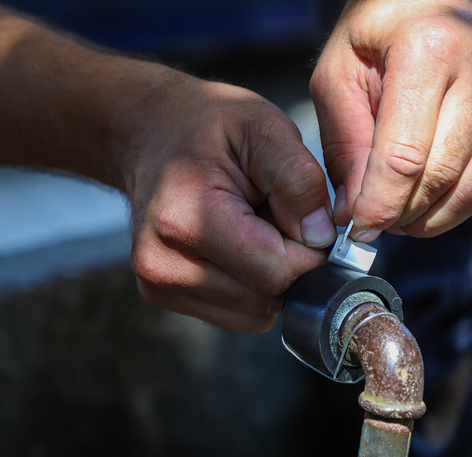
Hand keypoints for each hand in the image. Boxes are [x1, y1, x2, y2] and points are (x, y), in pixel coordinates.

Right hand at [122, 74, 335, 332]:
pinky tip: (239, 245)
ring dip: (273, 278)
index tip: (308, 217)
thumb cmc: (208, 125)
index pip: (276, 272)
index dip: (310, 250)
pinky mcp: (163, 296)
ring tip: (255, 227)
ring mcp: (159, 285)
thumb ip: (298, 179)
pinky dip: (253, 287)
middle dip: (292, 264)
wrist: (150, 132)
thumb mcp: (262, 126)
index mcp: (184, 218)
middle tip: (279, 217)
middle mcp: (163, 263)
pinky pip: (238, 315)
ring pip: (256, 315)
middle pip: (267, 299)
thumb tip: (321, 238)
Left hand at [310, 0, 471, 241]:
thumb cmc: (380, 30)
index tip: (357, 228)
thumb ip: (344, 142)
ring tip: (398, 220)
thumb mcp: (339, 72)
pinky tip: (424, 202)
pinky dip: (455, 203)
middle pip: (443, 175)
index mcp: (431, 50)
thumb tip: (352, 211)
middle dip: (403, 214)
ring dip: (432, 218)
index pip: (406, 154)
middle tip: (373, 225)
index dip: (380, 203)